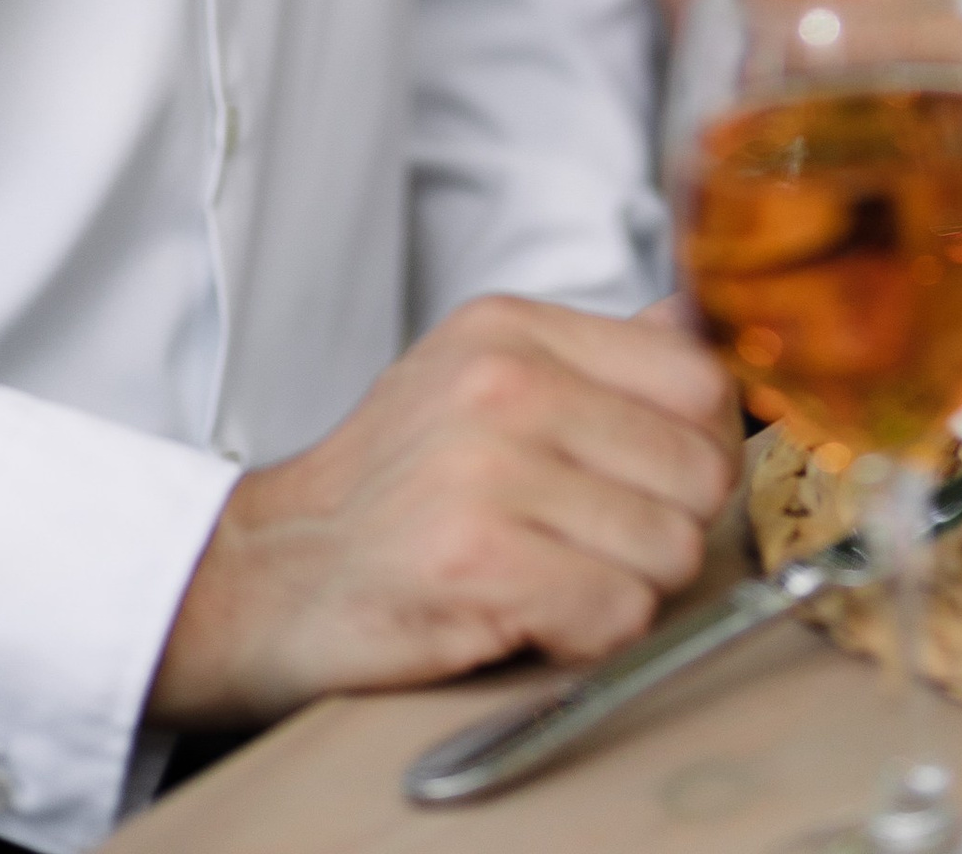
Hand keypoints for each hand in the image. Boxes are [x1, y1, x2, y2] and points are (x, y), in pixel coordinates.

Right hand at [148, 293, 737, 725]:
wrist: (264, 579)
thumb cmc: (385, 494)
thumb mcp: (479, 381)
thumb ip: (594, 360)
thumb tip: (698, 325)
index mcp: (512, 329)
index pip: (696, 376)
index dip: (697, 446)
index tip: (655, 483)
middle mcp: (503, 381)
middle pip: (698, 469)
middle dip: (667, 529)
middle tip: (595, 548)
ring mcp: (486, 467)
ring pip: (669, 549)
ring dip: (628, 590)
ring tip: (553, 580)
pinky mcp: (475, 560)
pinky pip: (618, 613)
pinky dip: (590, 636)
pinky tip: (531, 619)